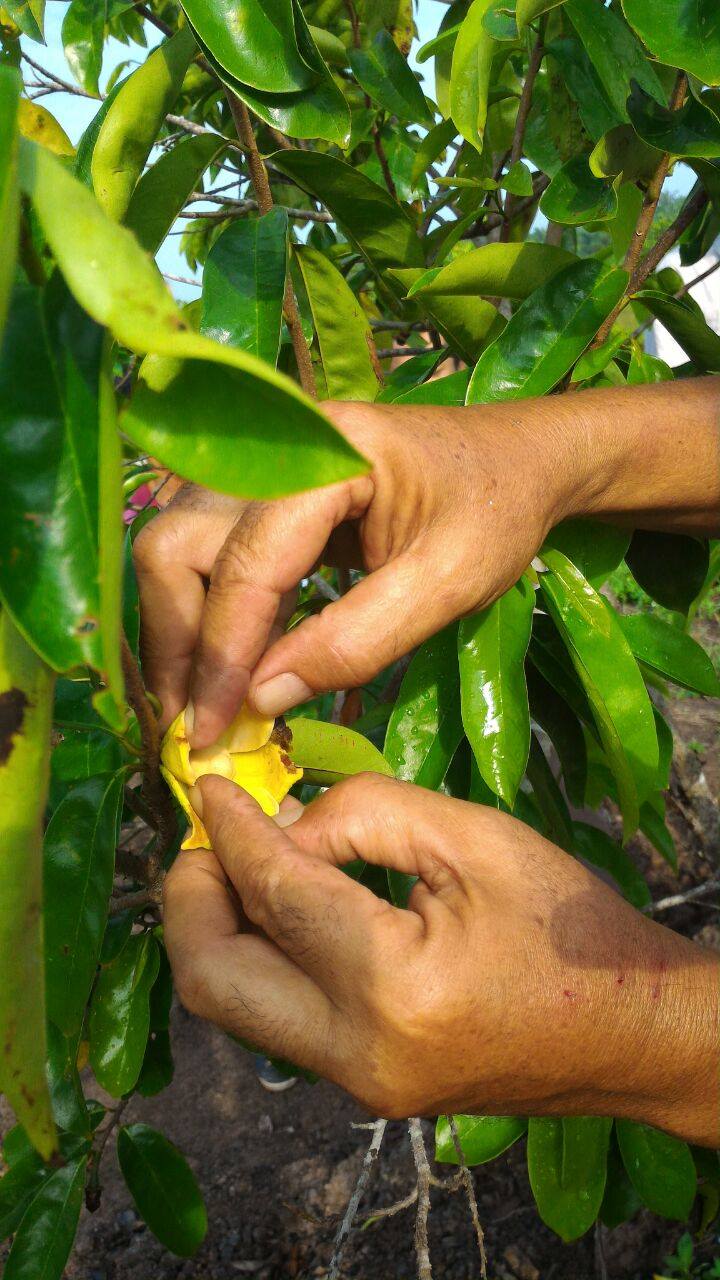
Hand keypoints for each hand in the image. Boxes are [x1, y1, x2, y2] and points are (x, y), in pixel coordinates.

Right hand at [134, 399, 572, 744]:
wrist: (519, 459)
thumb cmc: (498, 512)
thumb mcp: (449, 584)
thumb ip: (358, 641)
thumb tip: (261, 699)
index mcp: (325, 454)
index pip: (244, 563)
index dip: (220, 655)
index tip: (207, 733)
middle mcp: (272, 445)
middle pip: (177, 544)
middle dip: (177, 641)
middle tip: (193, 725)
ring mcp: (258, 463)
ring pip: (177, 548)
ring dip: (183, 630)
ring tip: (206, 705)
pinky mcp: (259, 491)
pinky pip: (207, 552)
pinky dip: (210, 612)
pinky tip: (232, 666)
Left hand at [162, 773, 718, 1143]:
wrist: (632, 1030)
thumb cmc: (570, 925)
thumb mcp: (476, 839)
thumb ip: (368, 812)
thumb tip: (283, 818)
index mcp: (397, 988)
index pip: (277, 895)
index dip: (231, 829)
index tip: (208, 781)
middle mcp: (359, 1055)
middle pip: (215, 981)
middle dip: (189, 897)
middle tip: (205, 834)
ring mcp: (358, 1084)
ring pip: (236, 1007)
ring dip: (219, 927)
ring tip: (239, 859)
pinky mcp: (365, 1086)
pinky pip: (279, 1018)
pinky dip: (262, 954)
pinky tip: (281, 903)